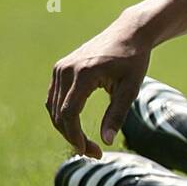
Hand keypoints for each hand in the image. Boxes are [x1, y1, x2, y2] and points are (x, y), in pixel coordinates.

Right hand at [46, 16, 152, 158]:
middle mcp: (66, 69)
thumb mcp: (131, 88)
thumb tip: (107, 141)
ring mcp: (60, 68)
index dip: (76, 136)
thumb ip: (117, 114)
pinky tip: (77, 127)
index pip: (69, 113)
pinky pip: (54, 98)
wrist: (129, 32)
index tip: (91, 152)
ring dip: (65, 128)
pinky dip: (62, 115)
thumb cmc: (134, 60)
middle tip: (93, 152)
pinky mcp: (60, 68)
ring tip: (86, 143)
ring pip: (52, 108)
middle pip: (58, 114)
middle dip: (72, 137)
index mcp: (84, 73)